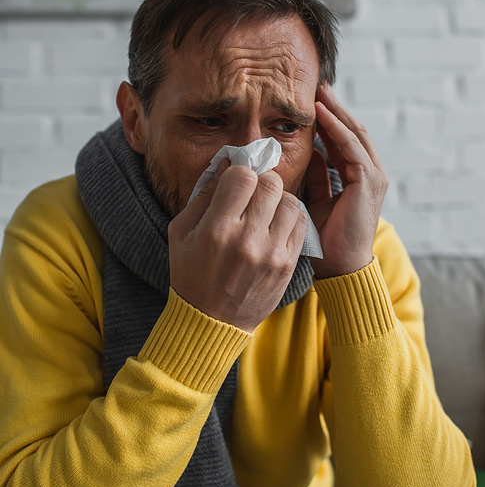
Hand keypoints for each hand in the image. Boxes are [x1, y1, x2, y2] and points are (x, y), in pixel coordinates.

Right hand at [168, 161, 308, 331]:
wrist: (212, 322)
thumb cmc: (191, 274)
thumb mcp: (181, 233)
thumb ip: (203, 195)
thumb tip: (227, 164)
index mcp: (217, 230)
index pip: (243, 177)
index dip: (240, 172)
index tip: (236, 182)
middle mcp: (247, 240)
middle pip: (271, 184)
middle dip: (262, 181)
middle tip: (253, 192)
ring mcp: (271, 254)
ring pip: (291, 201)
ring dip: (279, 199)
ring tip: (265, 209)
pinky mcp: (287, 265)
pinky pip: (301, 224)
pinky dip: (291, 216)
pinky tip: (276, 223)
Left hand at [305, 85, 388, 278]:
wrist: (340, 266)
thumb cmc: (327, 239)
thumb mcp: (316, 200)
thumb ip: (316, 177)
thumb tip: (308, 154)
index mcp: (359, 178)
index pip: (345, 141)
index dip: (331, 120)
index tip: (314, 102)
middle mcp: (371, 174)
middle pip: (353, 131)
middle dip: (335, 108)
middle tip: (319, 87)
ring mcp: (373, 176)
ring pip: (354, 135)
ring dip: (336, 112)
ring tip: (319, 94)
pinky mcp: (368, 181)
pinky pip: (351, 148)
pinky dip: (336, 129)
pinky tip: (322, 115)